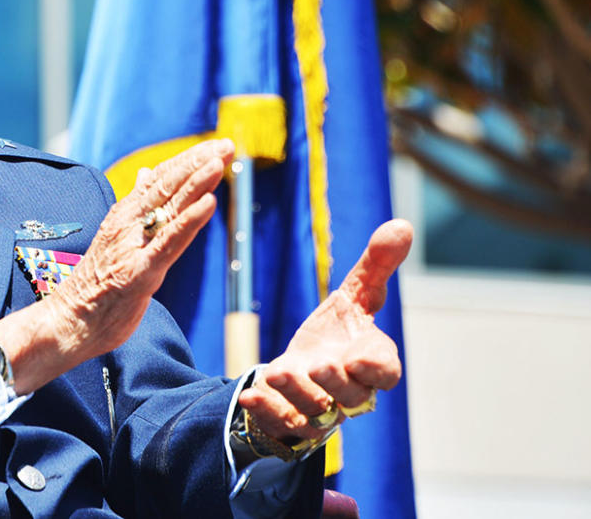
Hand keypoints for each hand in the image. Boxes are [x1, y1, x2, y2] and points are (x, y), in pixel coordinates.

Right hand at [0, 138, 236, 394]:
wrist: (70, 321)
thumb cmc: (95, 285)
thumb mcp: (117, 237)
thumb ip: (135, 206)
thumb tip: (145, 175)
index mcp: (125, 216)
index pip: (160, 179)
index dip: (188, 161)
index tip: (214, 146)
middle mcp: (128, 225)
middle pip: (167, 186)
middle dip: (198, 163)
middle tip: (226, 145)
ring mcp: (133, 247)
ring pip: (170, 209)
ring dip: (197, 183)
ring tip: (219, 163)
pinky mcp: (140, 273)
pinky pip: (169, 243)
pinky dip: (190, 222)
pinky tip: (209, 204)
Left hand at [239, 219, 411, 444]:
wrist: (303, 367)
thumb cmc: (338, 333)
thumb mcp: (354, 296)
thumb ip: (376, 266)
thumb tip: (402, 224)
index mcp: (370, 363)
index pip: (385, 373)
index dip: (376, 368)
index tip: (363, 357)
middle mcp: (348, 392)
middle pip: (351, 398)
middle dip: (335, 383)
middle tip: (318, 365)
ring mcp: (318, 410)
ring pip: (314, 413)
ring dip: (296, 394)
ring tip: (277, 373)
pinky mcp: (288, 420)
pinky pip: (281, 425)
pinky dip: (266, 413)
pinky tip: (249, 397)